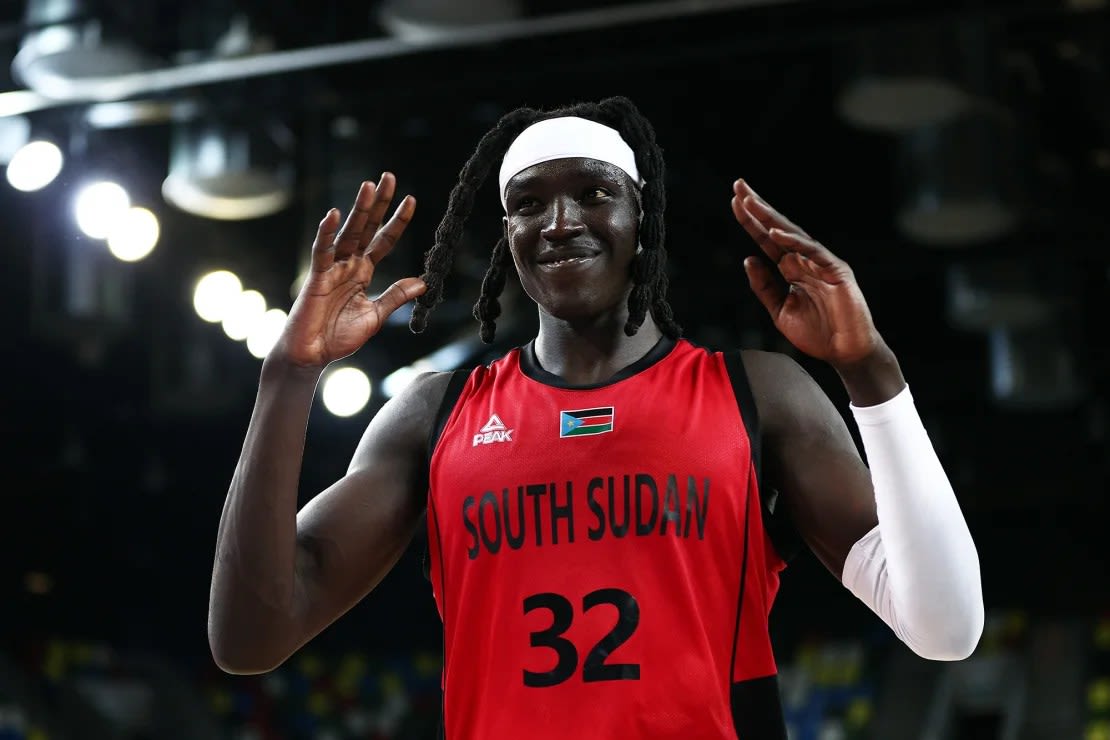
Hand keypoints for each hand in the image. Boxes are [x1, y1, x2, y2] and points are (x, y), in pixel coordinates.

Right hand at [272, 173, 425, 368]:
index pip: (383, 240)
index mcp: (363, 271)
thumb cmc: (338, 337)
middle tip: (388, 176)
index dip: (397, 221)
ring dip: (358, 210)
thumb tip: (423, 282)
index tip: (412, 200)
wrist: (312, 355)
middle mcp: (348, 264)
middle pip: (366, 227)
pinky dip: (327, 234)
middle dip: (378, 203)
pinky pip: (322, 251)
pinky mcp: (316, 278)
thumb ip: (396, 296)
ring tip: (368, 185)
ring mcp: (332, 269)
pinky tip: (334, 215)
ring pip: (347, 233)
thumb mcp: (375, 315)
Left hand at [731, 179, 881, 366]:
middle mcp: (805, 260)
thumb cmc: (817, 333)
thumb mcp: (780, 310)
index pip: (766, 240)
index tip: (733, 202)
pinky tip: (774, 232)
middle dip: (758, 207)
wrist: (845, 353)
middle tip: (738, 186)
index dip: (751, 222)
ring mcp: (821, 263)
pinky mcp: (837, 271)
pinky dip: (794, 242)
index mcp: (791, 268)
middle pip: (777, 228)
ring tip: (750, 202)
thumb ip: (765, 287)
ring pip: (793, 234)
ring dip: (770, 217)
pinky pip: (813, 252)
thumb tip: (748, 259)